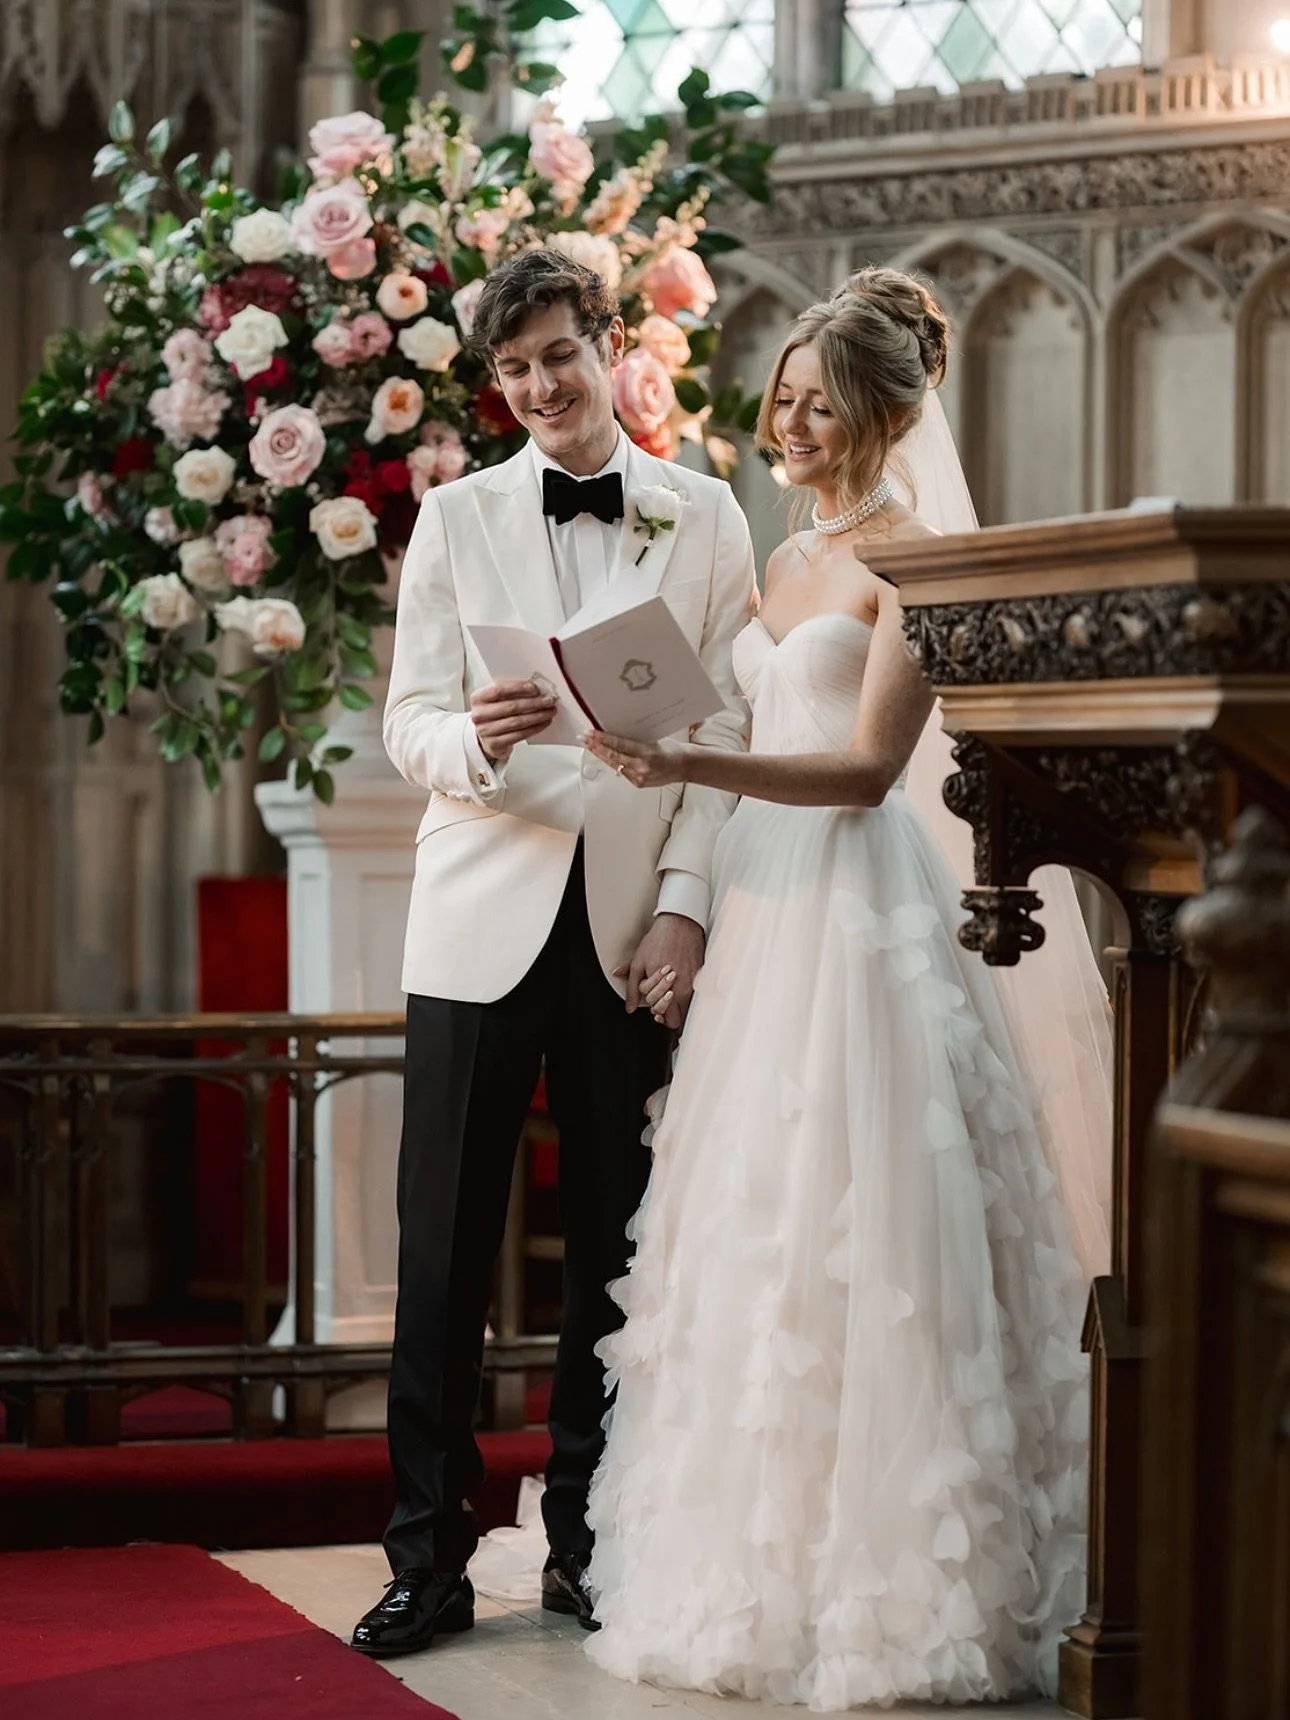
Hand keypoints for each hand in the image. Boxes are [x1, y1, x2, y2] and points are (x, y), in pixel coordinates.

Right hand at [471, 679, 556, 763]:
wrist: (485, 736)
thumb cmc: (493, 714)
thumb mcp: (496, 699)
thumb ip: (510, 692)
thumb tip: (536, 688)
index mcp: (478, 698)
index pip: (498, 690)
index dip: (518, 688)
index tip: (535, 688)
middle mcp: (479, 715)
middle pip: (511, 707)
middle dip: (533, 703)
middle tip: (548, 700)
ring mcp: (486, 731)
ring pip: (517, 722)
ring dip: (537, 716)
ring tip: (549, 711)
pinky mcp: (495, 744)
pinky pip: (519, 735)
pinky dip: (534, 728)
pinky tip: (543, 723)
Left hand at [585, 730, 687, 786]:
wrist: (684, 766)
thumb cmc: (673, 751)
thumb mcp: (654, 740)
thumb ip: (635, 741)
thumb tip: (614, 735)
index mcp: (647, 753)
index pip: (619, 745)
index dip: (602, 739)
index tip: (591, 733)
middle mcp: (642, 767)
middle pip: (612, 756)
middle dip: (596, 746)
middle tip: (583, 738)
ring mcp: (639, 777)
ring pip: (614, 765)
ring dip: (600, 755)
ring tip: (588, 745)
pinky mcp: (638, 784)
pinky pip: (621, 772)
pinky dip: (612, 763)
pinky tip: (603, 756)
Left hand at [615, 913, 704, 1029]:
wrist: (680, 924)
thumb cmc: (660, 940)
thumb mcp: (638, 962)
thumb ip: (632, 987)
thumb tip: (629, 1006)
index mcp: (665, 987)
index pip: (660, 1013)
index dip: (653, 1011)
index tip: (652, 1008)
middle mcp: (682, 989)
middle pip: (675, 1019)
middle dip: (665, 1013)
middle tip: (659, 1004)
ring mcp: (693, 984)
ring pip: (686, 1010)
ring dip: (676, 1007)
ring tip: (669, 994)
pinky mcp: (700, 977)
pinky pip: (694, 996)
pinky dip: (685, 996)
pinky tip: (678, 985)